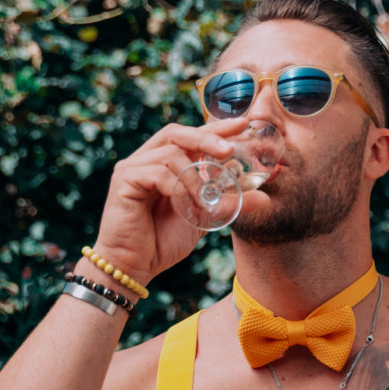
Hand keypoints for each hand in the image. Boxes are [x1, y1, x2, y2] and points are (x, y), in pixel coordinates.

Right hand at [88, 120, 254, 286]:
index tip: (244, 123)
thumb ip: (227, 204)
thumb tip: (264, 198)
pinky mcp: (124, 181)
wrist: (135, 266)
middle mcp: (147, 159)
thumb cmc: (163, 240)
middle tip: (229, 150)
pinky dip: (176, 186)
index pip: (192, 136)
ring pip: (169, 153)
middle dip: (206, 138)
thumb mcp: (204, 219)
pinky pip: (155, 172)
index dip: (216, 128)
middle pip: (177, 133)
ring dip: (192, 176)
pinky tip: (183, 204)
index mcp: (166, 163)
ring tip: (202, 200)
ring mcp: (133, 168)